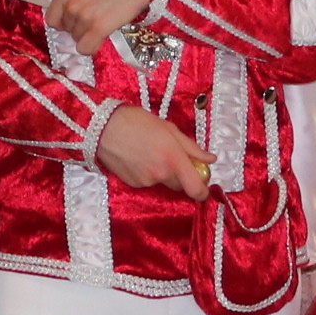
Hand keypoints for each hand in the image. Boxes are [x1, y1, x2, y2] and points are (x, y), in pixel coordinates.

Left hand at [46, 0, 162, 54]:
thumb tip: (72, 18)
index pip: (52, 20)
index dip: (65, 22)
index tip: (76, 21)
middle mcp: (71, 4)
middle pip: (66, 31)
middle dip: (80, 28)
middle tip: (98, 16)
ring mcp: (83, 17)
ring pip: (77, 40)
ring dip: (90, 35)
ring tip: (105, 20)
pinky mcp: (97, 28)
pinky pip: (86, 49)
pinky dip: (93, 46)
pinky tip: (104, 35)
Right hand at [95, 105, 211, 199]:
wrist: (104, 128)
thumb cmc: (138, 122)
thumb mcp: (170, 129)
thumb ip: (192, 148)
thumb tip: (210, 159)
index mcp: (174, 160)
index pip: (196, 189)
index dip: (203, 192)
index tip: (204, 186)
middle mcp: (161, 175)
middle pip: (180, 186)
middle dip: (181, 176)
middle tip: (174, 158)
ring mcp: (146, 182)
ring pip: (162, 182)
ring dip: (162, 172)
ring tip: (150, 152)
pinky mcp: (133, 184)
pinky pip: (148, 182)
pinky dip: (147, 173)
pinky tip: (138, 158)